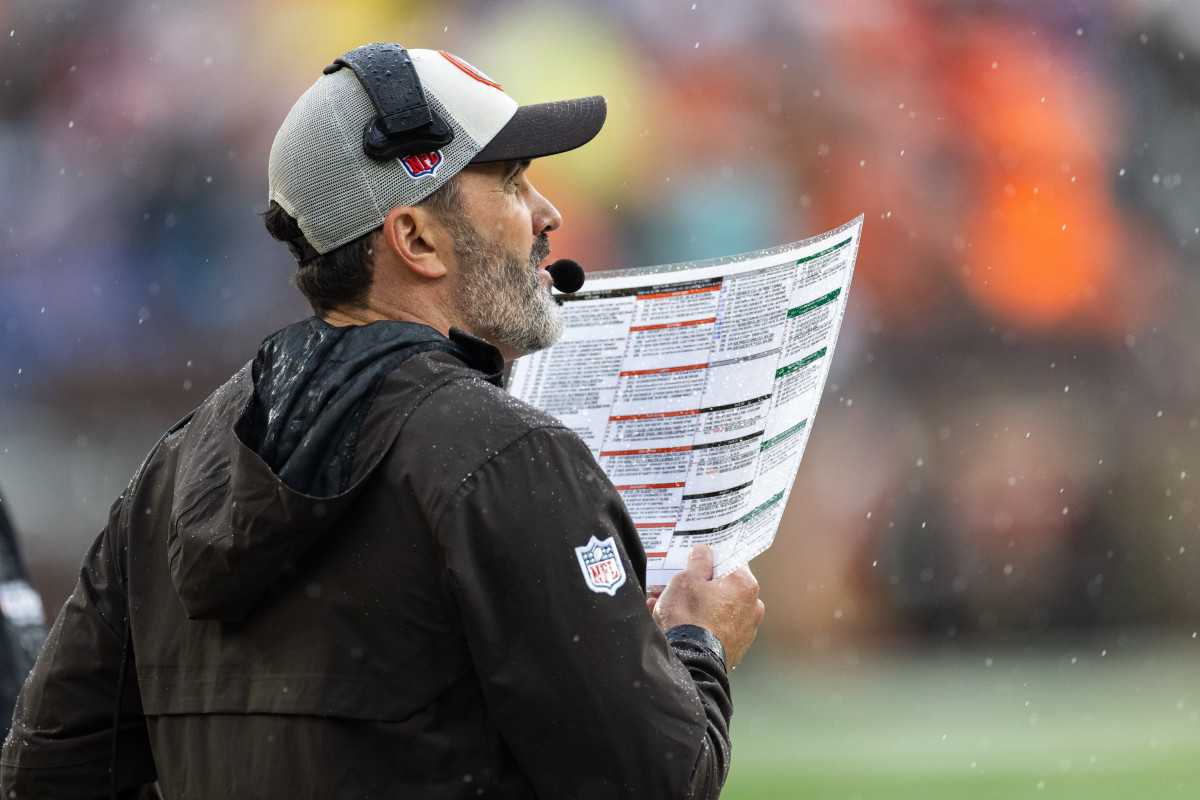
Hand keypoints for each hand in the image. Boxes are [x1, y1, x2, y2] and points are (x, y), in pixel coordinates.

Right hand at [647, 544, 764, 668]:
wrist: (690, 663)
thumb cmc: (688, 618)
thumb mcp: (686, 579)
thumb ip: (697, 562)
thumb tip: (703, 552)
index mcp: (744, 585)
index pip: (731, 560)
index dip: (711, 557)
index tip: (696, 559)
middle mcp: (752, 607)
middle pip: (723, 585)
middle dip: (698, 583)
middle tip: (675, 581)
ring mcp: (745, 630)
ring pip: (717, 607)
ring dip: (695, 603)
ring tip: (665, 602)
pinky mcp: (734, 647)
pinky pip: (715, 626)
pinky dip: (698, 621)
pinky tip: (673, 621)